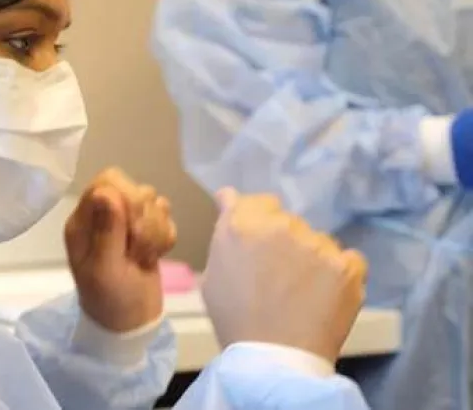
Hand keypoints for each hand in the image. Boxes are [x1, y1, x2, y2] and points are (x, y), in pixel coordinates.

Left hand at [65, 168, 177, 331]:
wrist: (131, 324)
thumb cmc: (110, 299)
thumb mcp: (104, 269)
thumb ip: (106, 230)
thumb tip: (106, 192)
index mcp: (82, 221)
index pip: (107, 181)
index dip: (126, 199)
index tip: (130, 227)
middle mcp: (103, 215)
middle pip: (135, 188)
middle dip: (145, 218)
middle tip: (137, 246)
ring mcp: (126, 222)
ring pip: (154, 201)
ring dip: (156, 230)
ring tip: (144, 255)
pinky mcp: (147, 231)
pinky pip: (166, 216)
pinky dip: (166, 236)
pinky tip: (155, 256)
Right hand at [202, 189, 367, 362]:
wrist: (274, 361)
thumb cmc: (235, 320)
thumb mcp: (213, 274)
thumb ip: (225, 233)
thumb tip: (230, 200)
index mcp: (243, 224)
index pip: (255, 201)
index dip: (256, 220)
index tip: (257, 241)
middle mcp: (282, 225)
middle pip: (286, 221)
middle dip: (283, 242)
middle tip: (278, 275)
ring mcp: (318, 243)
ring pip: (316, 240)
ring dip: (310, 257)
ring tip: (303, 292)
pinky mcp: (347, 264)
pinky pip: (346, 258)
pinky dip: (339, 273)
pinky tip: (325, 295)